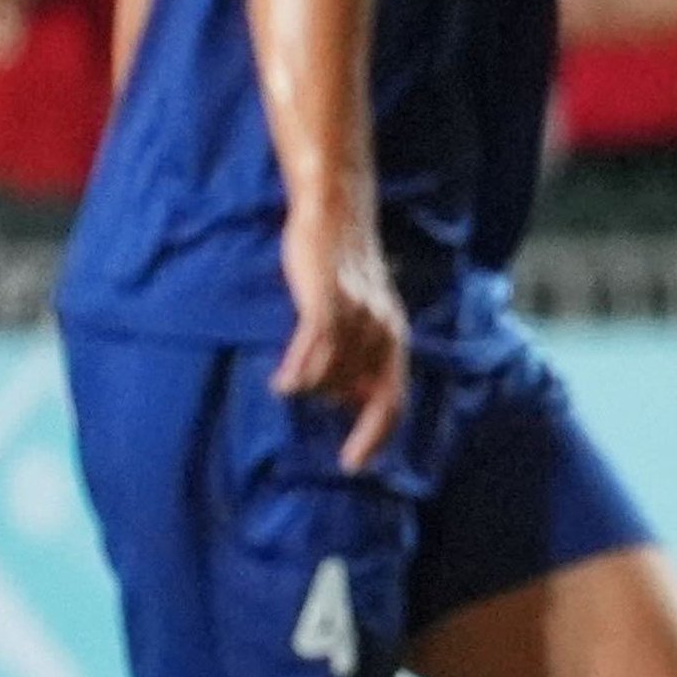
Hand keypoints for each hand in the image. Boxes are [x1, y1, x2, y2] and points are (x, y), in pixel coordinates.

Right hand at [273, 205, 407, 472]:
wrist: (335, 213)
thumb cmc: (344, 269)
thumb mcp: (362, 316)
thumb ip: (361, 356)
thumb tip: (350, 401)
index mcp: (395, 337)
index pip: (392, 399)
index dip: (376, 436)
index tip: (354, 463)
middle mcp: (382, 329)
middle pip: (359, 391)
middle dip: (336, 409)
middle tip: (314, 412)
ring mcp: (355, 314)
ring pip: (333, 373)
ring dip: (310, 388)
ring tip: (288, 387)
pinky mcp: (327, 298)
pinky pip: (313, 347)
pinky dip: (297, 370)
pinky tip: (282, 385)